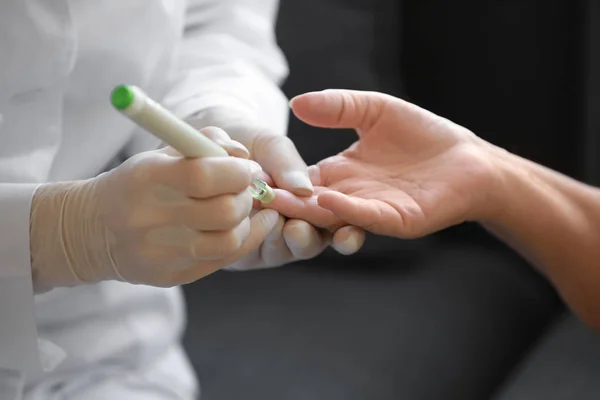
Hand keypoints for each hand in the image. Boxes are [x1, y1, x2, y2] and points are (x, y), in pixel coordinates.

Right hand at [30, 129, 278, 290]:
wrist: (93, 231)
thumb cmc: (137, 184)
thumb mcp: (161, 153)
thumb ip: (205, 143)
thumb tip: (246, 159)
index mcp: (148, 178)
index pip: (205, 176)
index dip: (238, 172)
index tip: (247, 168)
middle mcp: (153, 219)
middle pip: (225, 212)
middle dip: (246, 196)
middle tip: (245, 188)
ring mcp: (162, 253)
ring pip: (230, 240)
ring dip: (246, 220)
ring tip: (240, 208)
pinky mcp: (173, 275)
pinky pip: (224, 259)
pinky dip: (245, 239)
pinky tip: (249, 225)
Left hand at [186, 108, 365, 264]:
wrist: (205, 146)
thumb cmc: (246, 142)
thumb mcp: (270, 145)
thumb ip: (287, 163)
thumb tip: (303, 189)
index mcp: (313, 201)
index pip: (337, 223)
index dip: (347, 233)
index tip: (347, 233)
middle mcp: (297, 224)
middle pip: (313, 242)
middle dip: (307, 237)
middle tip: (297, 226)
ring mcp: (271, 241)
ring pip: (285, 251)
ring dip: (280, 238)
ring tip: (277, 223)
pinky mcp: (244, 253)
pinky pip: (254, 254)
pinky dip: (255, 240)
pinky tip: (253, 224)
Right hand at [270, 90, 498, 238]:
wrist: (468, 158)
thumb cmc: (423, 134)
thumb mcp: (373, 110)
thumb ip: (337, 107)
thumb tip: (295, 103)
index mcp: (339, 174)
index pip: (299, 179)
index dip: (277, 177)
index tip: (249, 173)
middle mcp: (349, 196)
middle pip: (308, 202)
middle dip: (283, 200)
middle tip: (253, 195)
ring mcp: (371, 211)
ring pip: (331, 216)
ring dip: (306, 211)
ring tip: (280, 201)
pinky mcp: (396, 221)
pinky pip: (366, 216)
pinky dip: (346, 211)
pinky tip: (327, 199)